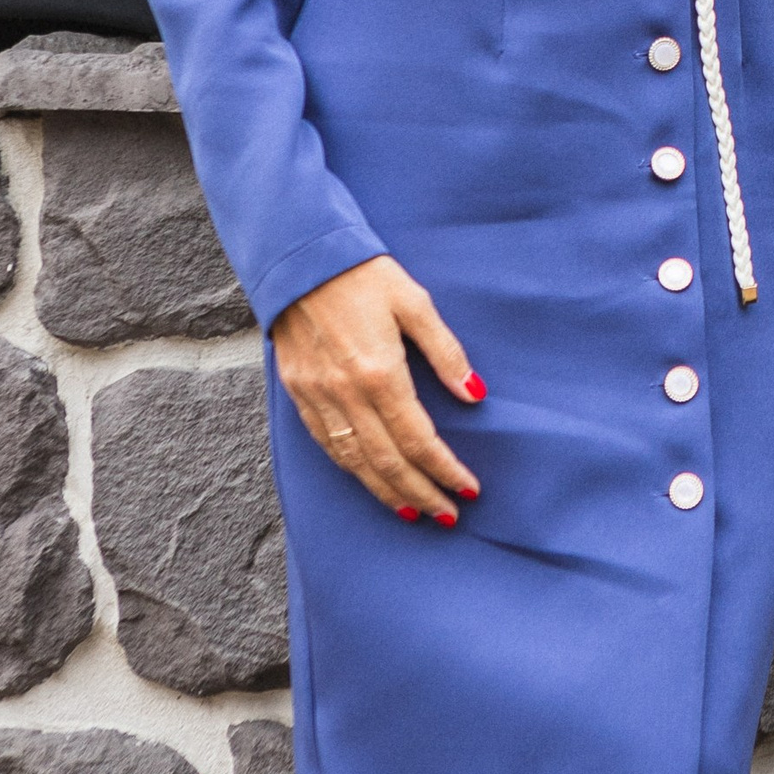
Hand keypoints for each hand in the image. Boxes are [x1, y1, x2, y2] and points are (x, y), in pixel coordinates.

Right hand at [274, 254, 483, 521]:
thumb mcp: (415, 302)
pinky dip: (351, 470)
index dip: (445, 469)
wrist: (299, 259)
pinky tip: (369, 481)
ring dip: (386, 491)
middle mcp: (346, 392)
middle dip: (421, 493)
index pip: (418, 439)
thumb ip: (446, 351)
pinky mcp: (298, 392)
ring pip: (354, 461)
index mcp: (380, 371)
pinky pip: (326, 444)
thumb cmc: (363, 274)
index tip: (469, 489)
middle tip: (447, 514)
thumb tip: (475, 393)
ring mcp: (318, 395)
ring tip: (413, 512)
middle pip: (388, 461)